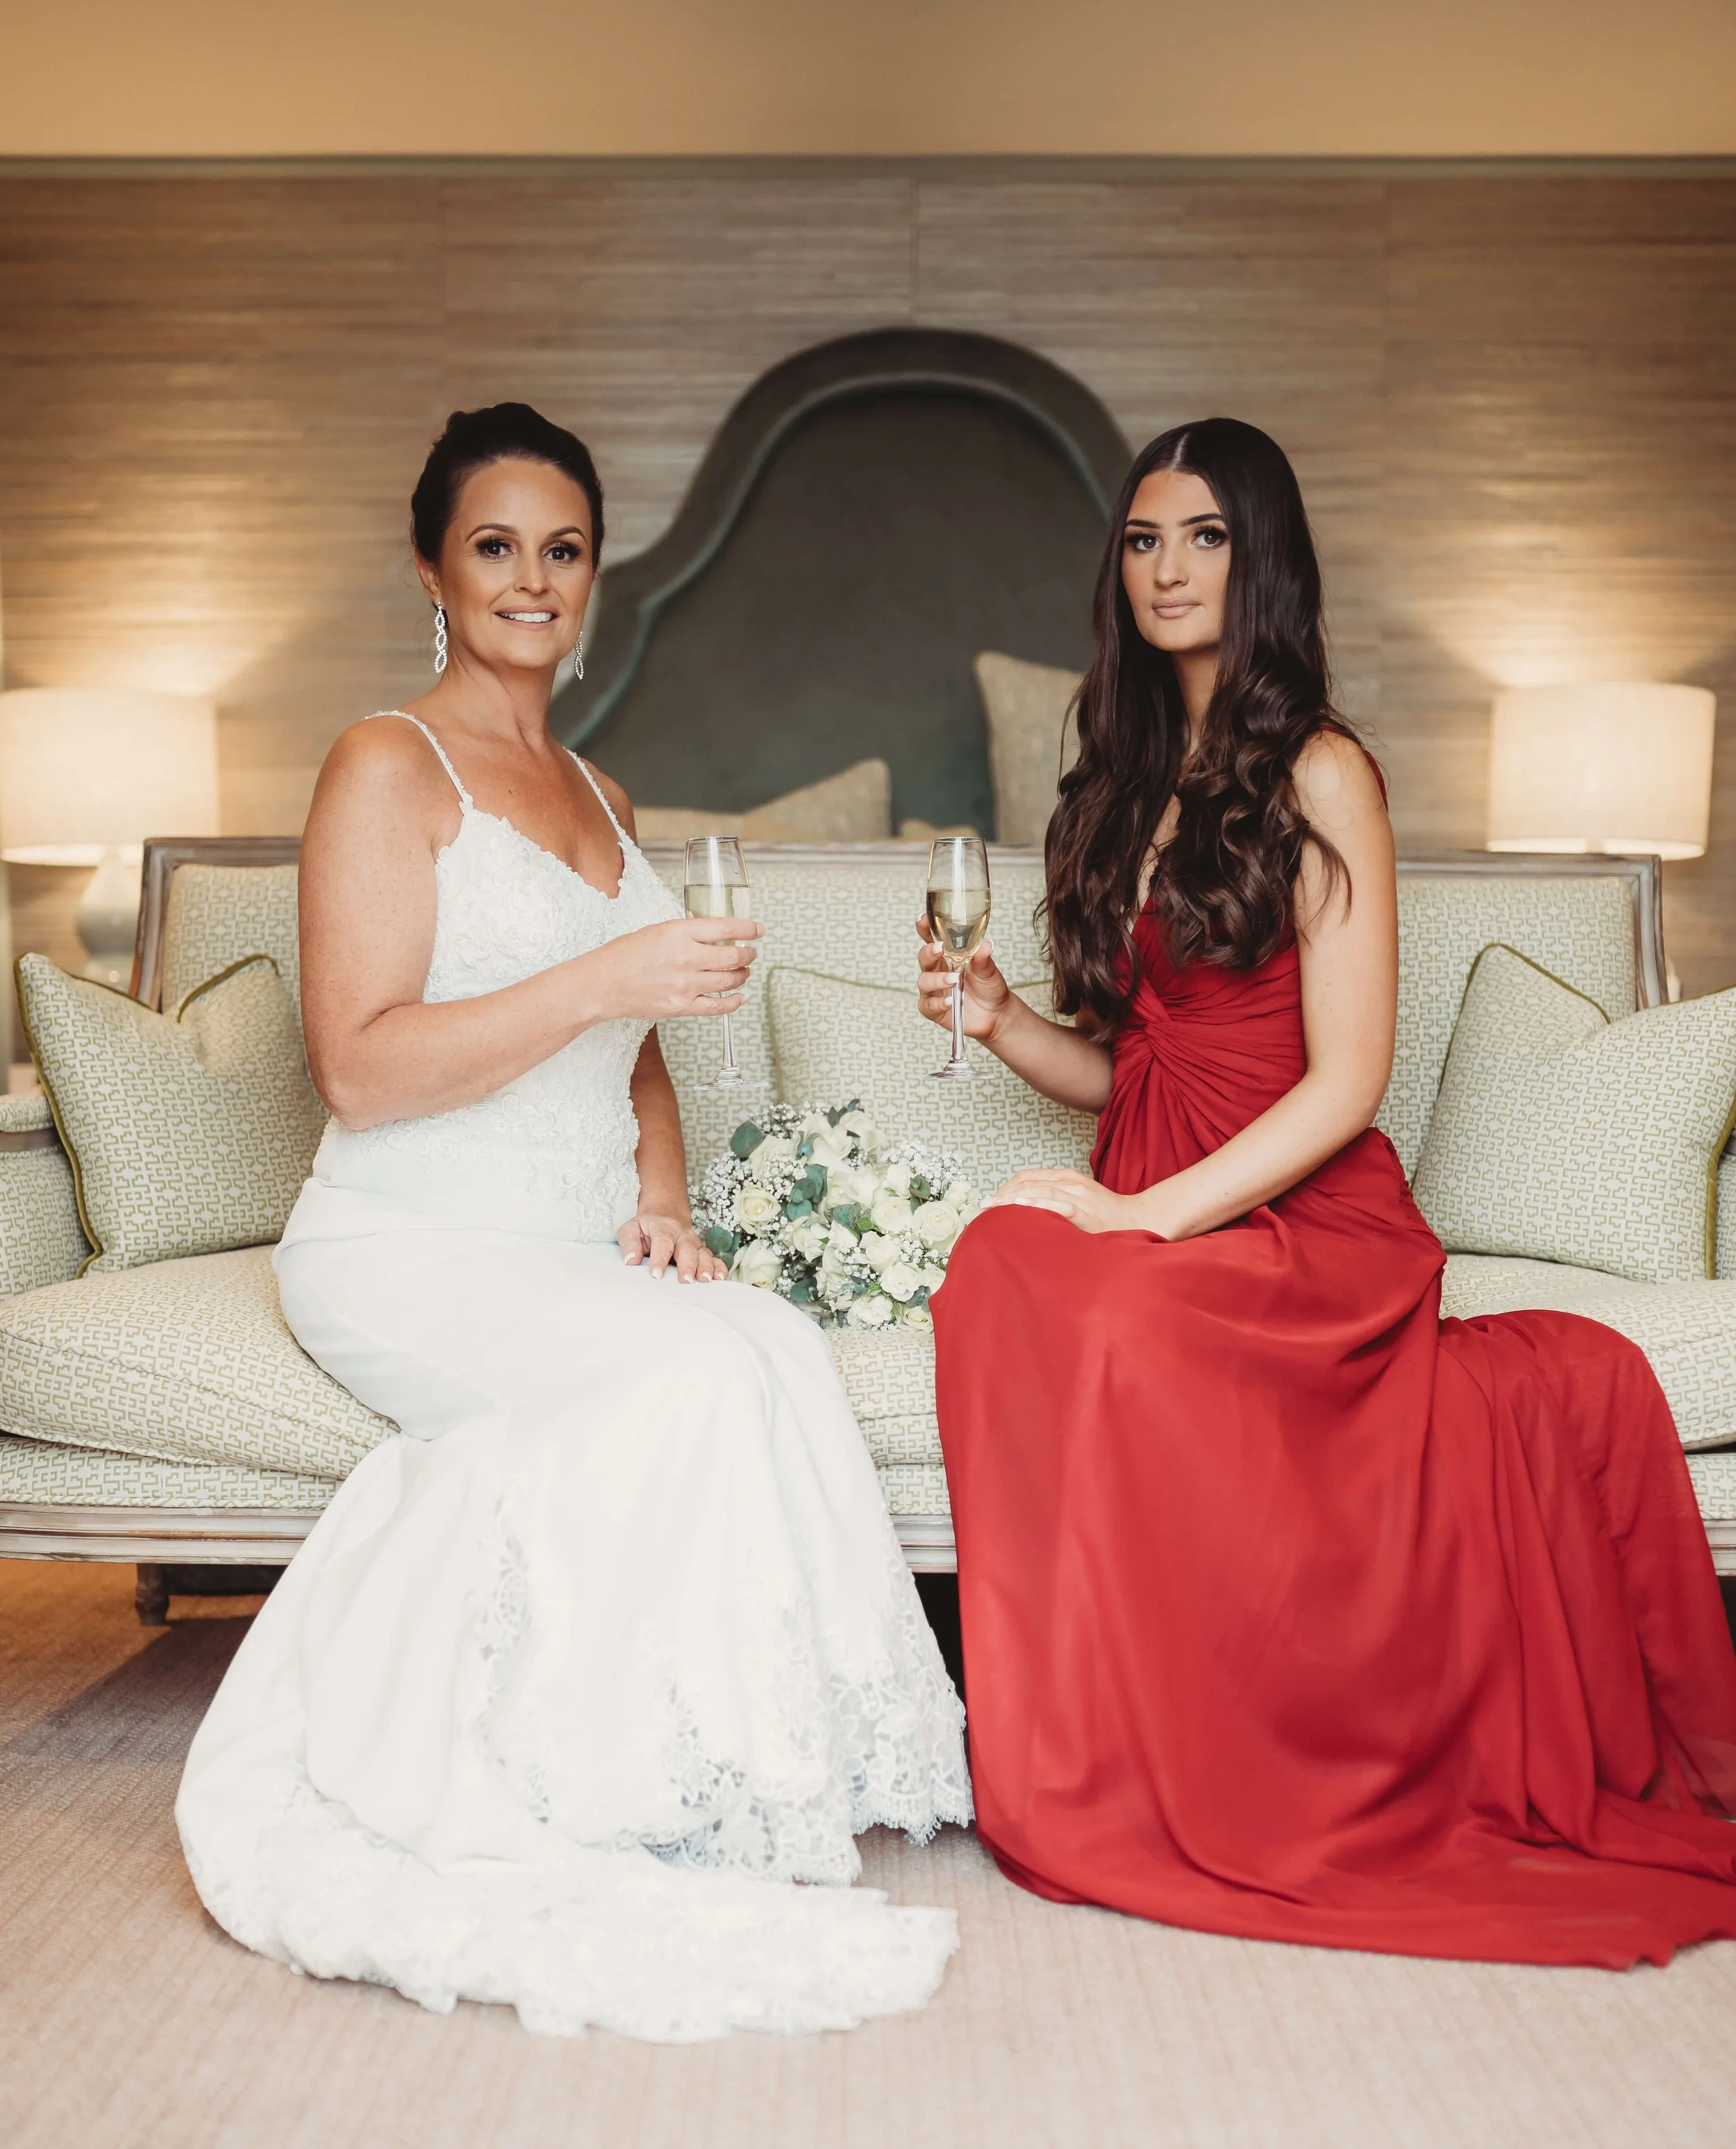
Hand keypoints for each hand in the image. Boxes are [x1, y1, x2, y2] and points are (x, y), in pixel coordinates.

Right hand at [589, 917, 761, 1024]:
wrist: (601, 985)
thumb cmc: (623, 955)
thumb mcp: (656, 931)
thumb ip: (686, 932)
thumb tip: (713, 934)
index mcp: (679, 933)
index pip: (726, 929)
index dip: (748, 929)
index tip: (758, 930)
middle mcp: (686, 958)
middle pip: (734, 957)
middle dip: (748, 954)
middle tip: (750, 953)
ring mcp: (685, 985)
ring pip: (729, 981)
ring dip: (742, 975)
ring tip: (743, 971)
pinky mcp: (681, 1007)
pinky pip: (718, 1007)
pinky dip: (734, 1002)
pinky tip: (740, 997)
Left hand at [619, 1211, 724, 1280]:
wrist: (665, 1213)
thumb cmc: (647, 1226)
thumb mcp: (631, 1228)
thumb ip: (629, 1243)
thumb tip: (631, 1260)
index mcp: (663, 1228)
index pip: (662, 1242)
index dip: (660, 1258)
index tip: (656, 1274)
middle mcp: (682, 1235)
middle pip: (687, 1249)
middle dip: (688, 1265)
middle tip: (686, 1280)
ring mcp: (694, 1243)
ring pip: (703, 1253)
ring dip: (706, 1267)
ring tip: (705, 1280)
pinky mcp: (702, 1251)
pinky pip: (714, 1258)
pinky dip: (719, 1267)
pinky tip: (720, 1277)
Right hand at [916, 914, 1013, 1042]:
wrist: (996, 1014)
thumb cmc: (989, 987)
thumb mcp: (990, 971)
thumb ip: (984, 959)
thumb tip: (986, 945)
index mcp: (947, 956)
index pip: (931, 939)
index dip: (925, 928)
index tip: (923, 919)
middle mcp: (937, 971)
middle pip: (923, 957)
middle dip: (928, 952)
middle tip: (939, 949)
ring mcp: (934, 990)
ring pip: (924, 981)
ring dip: (937, 979)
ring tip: (954, 979)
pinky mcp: (934, 1009)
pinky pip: (929, 1005)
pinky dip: (938, 1003)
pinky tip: (950, 1001)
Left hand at [985, 1168, 1159, 1236]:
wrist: (1137, 1221)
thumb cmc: (1105, 1217)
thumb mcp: (1077, 1202)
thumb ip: (1055, 1201)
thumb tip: (1026, 1211)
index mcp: (1066, 1178)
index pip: (1027, 1176)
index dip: (1005, 1186)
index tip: (989, 1200)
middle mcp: (1069, 1182)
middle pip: (1027, 1181)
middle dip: (1002, 1194)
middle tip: (983, 1207)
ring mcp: (1077, 1195)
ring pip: (1038, 1190)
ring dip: (1011, 1198)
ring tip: (992, 1208)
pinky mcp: (1084, 1210)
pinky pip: (1056, 1204)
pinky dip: (1035, 1204)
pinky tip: (1019, 1208)